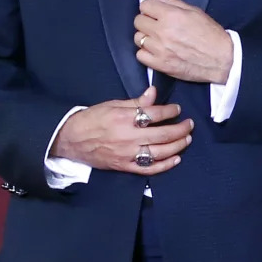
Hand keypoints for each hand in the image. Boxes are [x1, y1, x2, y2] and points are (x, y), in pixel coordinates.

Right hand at [55, 87, 192, 176]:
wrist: (71, 140)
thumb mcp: (111, 105)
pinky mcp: (124, 166)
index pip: (154, 114)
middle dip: (180, 129)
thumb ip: (135, 102)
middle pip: (161, 135)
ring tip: (187, 139)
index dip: (169, 111)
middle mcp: (127, 137)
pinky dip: (165, 165)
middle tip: (189, 124)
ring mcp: (127, 154)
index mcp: (123, 118)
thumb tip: (153, 93)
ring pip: (159, 153)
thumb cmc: (91, 120)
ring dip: (177, 146)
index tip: (177, 109)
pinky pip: (149, 168)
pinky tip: (176, 159)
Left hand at [135, 0, 232, 83]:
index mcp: (171, 16)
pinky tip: (156, 50)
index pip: (145, 5)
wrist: (222, 59)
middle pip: (138, 21)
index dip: (150, 7)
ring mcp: (160, 49)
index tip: (155, 12)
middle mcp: (163, 32)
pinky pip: (140, 56)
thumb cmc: (211, 35)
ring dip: (146, 36)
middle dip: (146, 20)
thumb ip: (171, 1)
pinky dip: (146, 53)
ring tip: (158, 38)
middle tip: (157, 25)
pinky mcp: (161, 65)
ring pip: (138, 38)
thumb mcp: (194, 12)